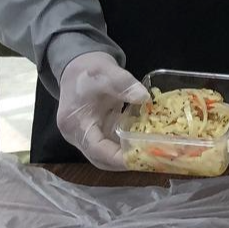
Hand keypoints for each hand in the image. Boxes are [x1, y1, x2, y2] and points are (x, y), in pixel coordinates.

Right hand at [55, 51, 147, 170]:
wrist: (78, 65)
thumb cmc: (88, 69)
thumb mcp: (106, 71)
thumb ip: (124, 84)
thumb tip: (144, 97)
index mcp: (75, 124)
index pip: (96, 150)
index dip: (118, 158)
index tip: (141, 158)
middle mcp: (78, 135)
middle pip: (101, 158)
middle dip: (126, 161)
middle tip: (152, 159)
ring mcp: (88, 134)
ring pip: (108, 153)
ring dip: (128, 155)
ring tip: (153, 153)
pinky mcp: (97, 131)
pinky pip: (112, 143)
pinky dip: (128, 144)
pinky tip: (146, 141)